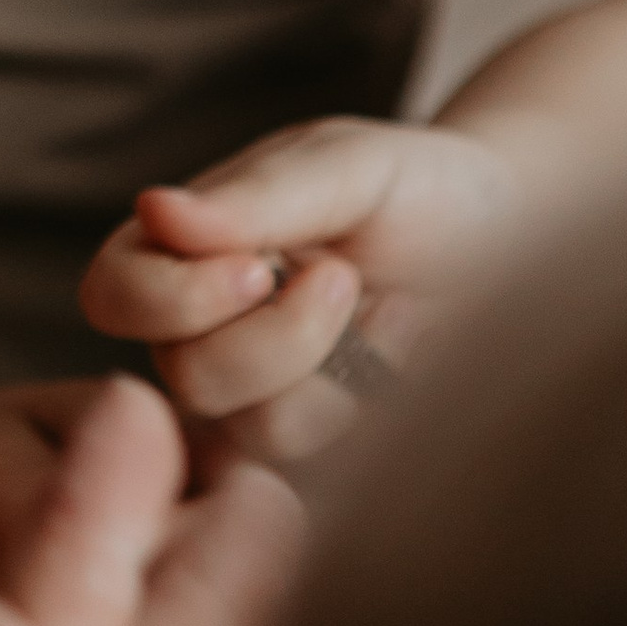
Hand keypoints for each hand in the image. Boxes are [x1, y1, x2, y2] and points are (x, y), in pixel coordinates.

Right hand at [80, 119, 517, 459]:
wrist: (512, 241)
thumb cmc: (419, 188)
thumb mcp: (347, 167)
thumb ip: (257, 195)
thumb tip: (154, 208)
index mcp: (178, 253)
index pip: (114, 295)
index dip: (175, 298)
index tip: (261, 265)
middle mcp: (197, 333)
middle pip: (185, 375)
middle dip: (278, 336)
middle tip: (344, 279)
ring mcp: (253, 399)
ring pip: (253, 425)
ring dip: (331, 366)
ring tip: (378, 309)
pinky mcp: (314, 450)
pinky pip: (321, 458)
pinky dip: (367, 403)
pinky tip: (392, 358)